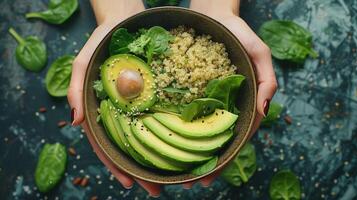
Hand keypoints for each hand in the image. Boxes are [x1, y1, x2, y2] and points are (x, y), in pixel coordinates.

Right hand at [67, 0, 160, 196]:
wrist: (125, 22)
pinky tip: (180, 146)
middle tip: (157, 189)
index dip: (116, 165)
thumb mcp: (84, 61)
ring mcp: (137, 106)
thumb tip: (73, 121)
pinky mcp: (153, 96)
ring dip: (157, 159)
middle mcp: (121, 112)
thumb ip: (77, 88)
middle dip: (141, 170)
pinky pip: (159, 118)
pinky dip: (167, 135)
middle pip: (129, 147)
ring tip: (172, 177)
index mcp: (103, 110)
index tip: (130, 183)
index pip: (107, 144)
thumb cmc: (102, 41)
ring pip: (146, 137)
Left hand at [185, 0, 277, 187]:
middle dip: (204, 163)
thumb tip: (265, 110)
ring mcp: (209, 100)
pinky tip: (167, 140)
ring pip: (200, 131)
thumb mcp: (259, 51)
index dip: (224, 159)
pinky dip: (180, 128)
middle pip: (216, 140)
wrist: (213, 15)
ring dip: (189, 152)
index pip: (236, 138)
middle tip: (189, 182)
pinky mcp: (193, 91)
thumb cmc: (239, 32)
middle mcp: (225, 105)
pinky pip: (186, 112)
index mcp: (242, 103)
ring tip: (175, 172)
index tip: (209, 176)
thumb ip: (267, 78)